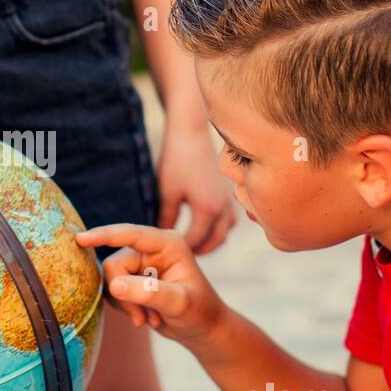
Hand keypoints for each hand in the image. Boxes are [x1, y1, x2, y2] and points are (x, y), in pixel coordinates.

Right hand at [76, 223, 224, 344]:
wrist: (203, 329)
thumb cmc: (200, 312)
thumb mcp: (179, 303)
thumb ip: (148, 292)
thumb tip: (114, 285)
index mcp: (167, 244)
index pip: (130, 234)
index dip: (103, 235)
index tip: (80, 239)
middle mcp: (151, 249)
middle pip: (114, 265)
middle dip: (123, 294)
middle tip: (141, 316)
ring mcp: (140, 264)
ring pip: (111, 280)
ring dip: (126, 304)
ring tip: (148, 318)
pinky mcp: (133, 280)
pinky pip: (113, 290)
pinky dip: (126, 308)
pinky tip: (146, 317)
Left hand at [156, 124, 236, 254]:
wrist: (192, 133)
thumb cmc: (177, 161)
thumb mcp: (167, 192)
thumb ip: (166, 218)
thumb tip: (162, 237)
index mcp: (207, 211)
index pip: (195, 242)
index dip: (181, 251)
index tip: (168, 256)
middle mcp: (223, 209)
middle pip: (214, 242)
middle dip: (198, 251)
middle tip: (180, 257)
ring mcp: (229, 200)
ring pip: (224, 232)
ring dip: (210, 241)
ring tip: (191, 244)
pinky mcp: (229, 192)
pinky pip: (228, 220)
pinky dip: (218, 228)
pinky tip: (204, 226)